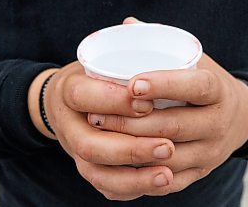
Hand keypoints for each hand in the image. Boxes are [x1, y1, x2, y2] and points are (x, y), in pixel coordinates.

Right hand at [33, 61, 180, 199]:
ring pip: (97, 173)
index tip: (147, 103)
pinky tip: (161, 184)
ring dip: (134, 177)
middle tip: (168, 147)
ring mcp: (74, 149)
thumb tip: (181, 65)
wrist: (69, 100)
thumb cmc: (98, 75)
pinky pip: (107, 187)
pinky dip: (133, 188)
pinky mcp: (87, 168)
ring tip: (167, 175)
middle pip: (89, 146)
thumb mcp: (106, 59)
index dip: (115, 101)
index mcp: (68, 89)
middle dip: (131, 149)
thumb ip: (132, 61)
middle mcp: (67, 122)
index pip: (83, 96)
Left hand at [86, 18, 247, 193]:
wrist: (241, 118)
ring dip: (130, 148)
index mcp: (218, 90)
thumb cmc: (205, 83)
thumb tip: (128, 24)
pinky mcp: (200, 172)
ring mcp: (210, 152)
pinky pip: (168, 181)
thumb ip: (163, 42)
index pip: (195, 87)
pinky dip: (140, 173)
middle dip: (130, 121)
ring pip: (166, 155)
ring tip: (99, 136)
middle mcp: (218, 123)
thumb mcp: (195, 59)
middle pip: (172, 125)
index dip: (165, 84)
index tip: (132, 84)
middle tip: (95, 114)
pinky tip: (115, 162)